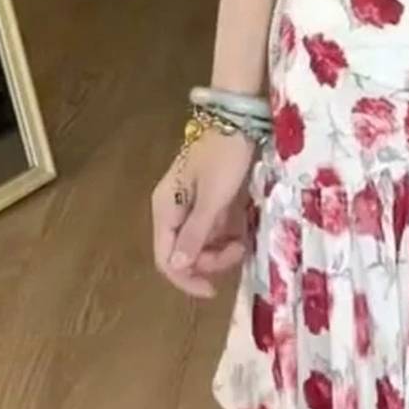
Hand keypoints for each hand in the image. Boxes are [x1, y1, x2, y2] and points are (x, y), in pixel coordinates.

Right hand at [151, 126, 256, 298]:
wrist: (237, 118)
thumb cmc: (223, 157)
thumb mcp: (212, 198)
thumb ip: (195, 234)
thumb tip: (176, 265)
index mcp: (165, 209)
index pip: (166, 258)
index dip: (187, 278)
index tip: (213, 290)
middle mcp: (173, 209)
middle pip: (184, 252)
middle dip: (210, 260)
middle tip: (238, 250)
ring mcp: (191, 203)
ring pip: (201, 242)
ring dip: (221, 248)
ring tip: (243, 239)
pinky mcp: (209, 197)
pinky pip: (214, 227)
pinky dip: (227, 233)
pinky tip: (243, 230)